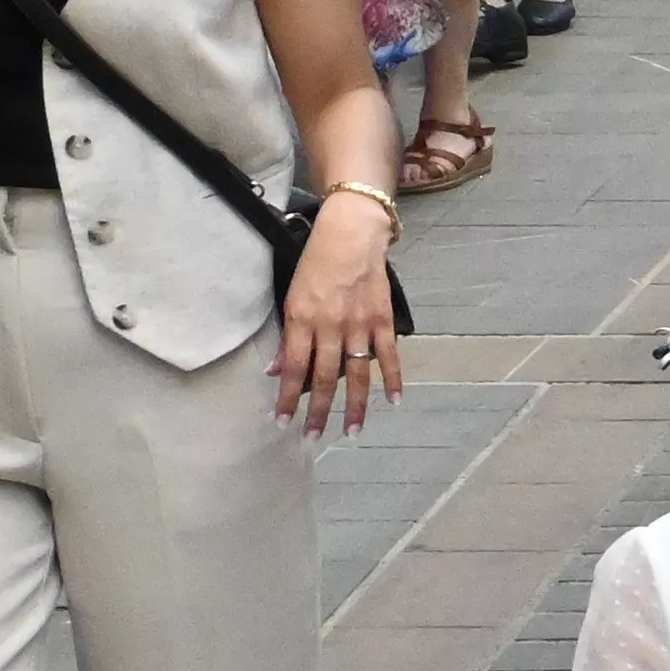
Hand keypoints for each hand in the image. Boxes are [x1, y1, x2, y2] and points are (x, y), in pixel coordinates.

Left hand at [273, 194, 404, 429]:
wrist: (351, 234)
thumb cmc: (316, 262)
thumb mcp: (291, 295)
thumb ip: (288, 336)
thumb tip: (276, 370)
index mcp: (302, 319)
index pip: (293, 368)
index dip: (287, 398)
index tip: (282, 421)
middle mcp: (330, 326)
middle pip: (324, 378)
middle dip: (318, 411)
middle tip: (313, 436)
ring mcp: (359, 324)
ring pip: (356, 374)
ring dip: (355, 406)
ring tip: (353, 430)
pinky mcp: (383, 319)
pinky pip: (389, 355)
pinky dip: (393, 378)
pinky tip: (393, 401)